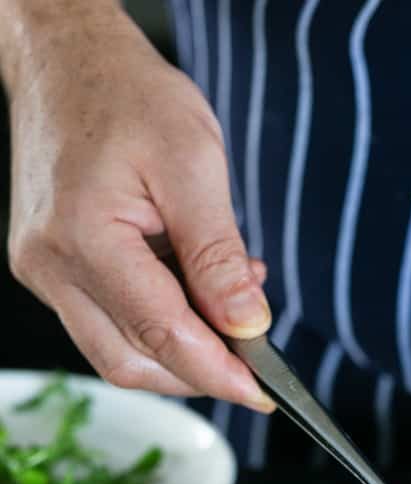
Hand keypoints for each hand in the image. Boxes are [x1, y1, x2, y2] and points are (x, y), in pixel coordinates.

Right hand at [6, 6, 273, 409]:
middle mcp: (51, 266)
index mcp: (84, 237)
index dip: (217, 373)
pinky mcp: (50, 271)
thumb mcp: (194, 163)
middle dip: (200, 372)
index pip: (160, 335)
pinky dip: (157, 327)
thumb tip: (247, 325)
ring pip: (117, 353)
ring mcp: (44, 272)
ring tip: (229, 311)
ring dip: (180, 352)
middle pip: (132, 361)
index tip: (263, 392)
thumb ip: (218, 255)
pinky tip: (195, 296)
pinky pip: (106, 323)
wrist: (68, 61)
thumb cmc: (128, 96)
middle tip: (254, 357)